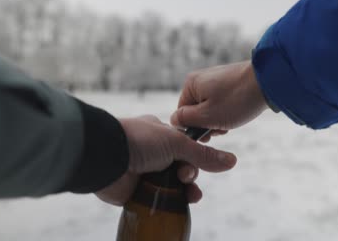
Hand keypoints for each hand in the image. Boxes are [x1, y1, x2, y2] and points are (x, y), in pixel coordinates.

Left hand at [95, 115, 236, 205]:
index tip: (199, 161)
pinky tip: (181, 203)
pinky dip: (171, 202)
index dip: (196, 156)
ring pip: (173, 185)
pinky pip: (159, 198)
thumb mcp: (176, 143)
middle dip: (190, 173)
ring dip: (186, 189)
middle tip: (184, 176)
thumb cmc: (138, 140)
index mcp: (160, 134)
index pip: (186, 146)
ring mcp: (144, 172)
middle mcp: (152, 152)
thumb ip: (203, 154)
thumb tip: (231, 160)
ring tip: (190, 194)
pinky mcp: (136, 191)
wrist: (105, 156)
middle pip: (182, 167)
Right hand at [170, 60, 267, 141]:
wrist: (269, 81)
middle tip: (222, 128)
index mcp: (190, 84)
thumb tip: (174, 121)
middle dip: (208, 124)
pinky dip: (228, 111)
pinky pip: (221, 102)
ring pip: (209, 108)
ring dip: (218, 119)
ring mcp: (215, 79)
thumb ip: (186, 120)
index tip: (210, 132)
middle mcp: (200, 78)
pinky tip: (238, 112)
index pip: (181, 114)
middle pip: (196, 111)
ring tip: (232, 120)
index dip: (194, 128)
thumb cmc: (237, 100)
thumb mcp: (207, 116)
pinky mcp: (229, 82)